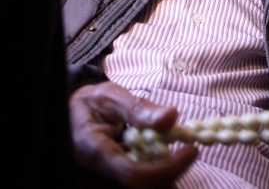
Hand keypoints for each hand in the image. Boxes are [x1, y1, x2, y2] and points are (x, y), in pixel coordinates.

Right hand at [69, 82, 197, 187]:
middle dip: (170, 172)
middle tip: (186, 151)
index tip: (192, 150)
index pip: (134, 174)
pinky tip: (162, 157)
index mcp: (93, 152)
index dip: (167, 168)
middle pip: (142, 187)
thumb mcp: (110, 97)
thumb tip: (171, 116)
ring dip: (165, 173)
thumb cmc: (90, 104)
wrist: (69, 116)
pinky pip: (138, 183)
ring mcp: (103, 181)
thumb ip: (138, 108)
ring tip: (175, 153)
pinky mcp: (110, 182)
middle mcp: (96, 175)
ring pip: (143, 187)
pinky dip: (156, 173)